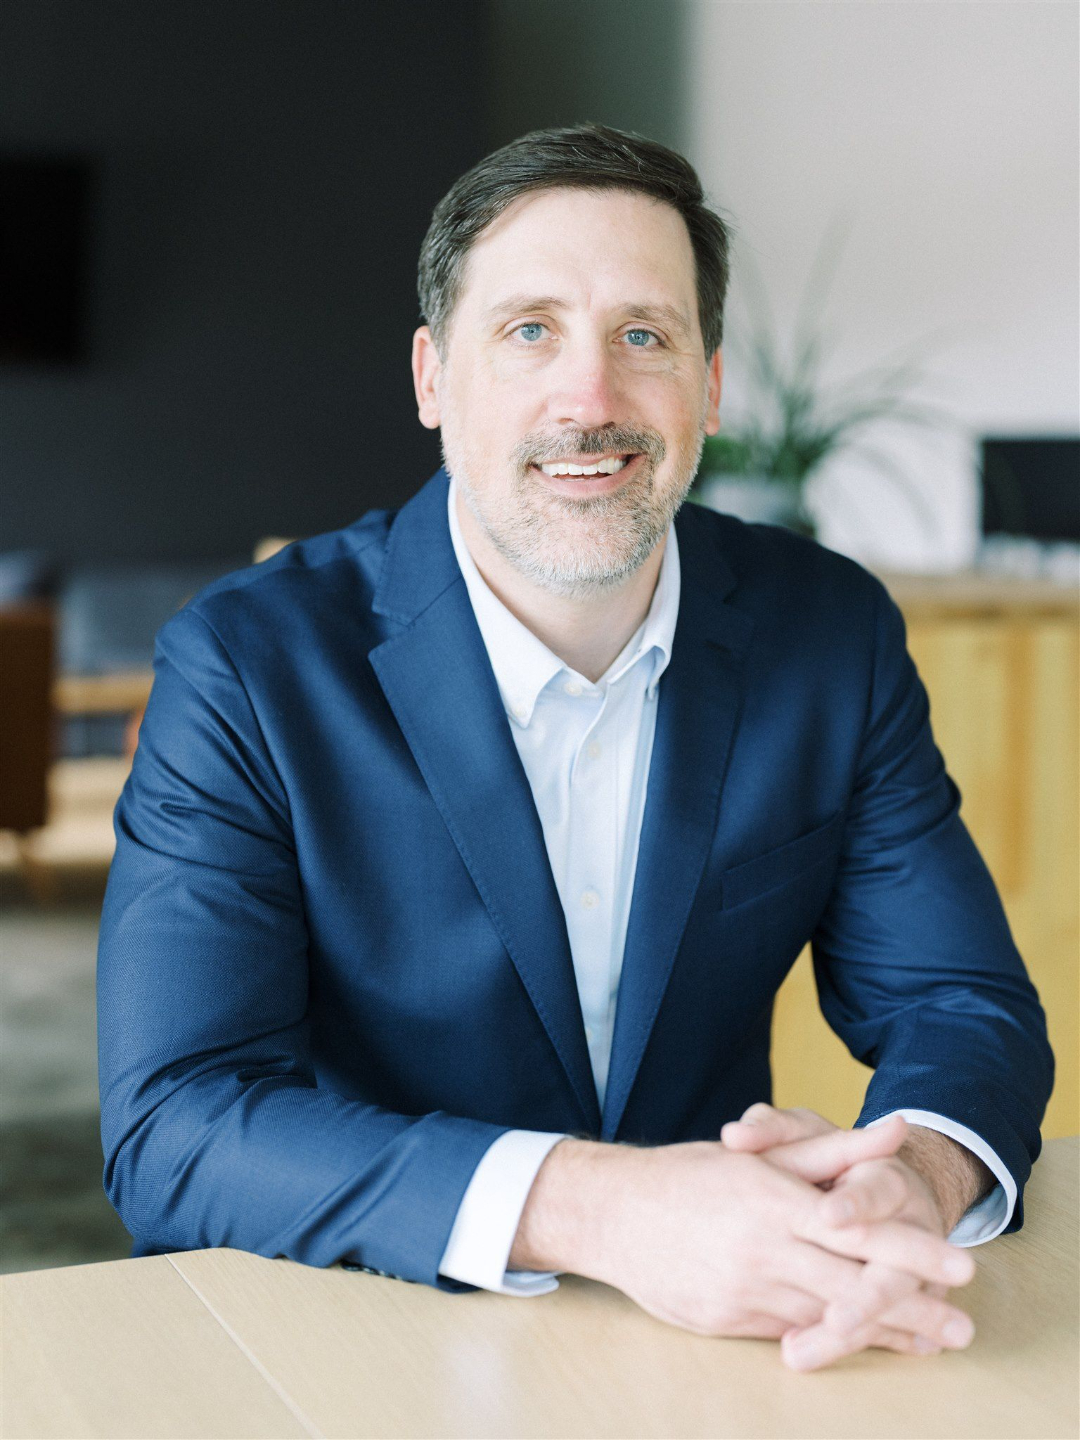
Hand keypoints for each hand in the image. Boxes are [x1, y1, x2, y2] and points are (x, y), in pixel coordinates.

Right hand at [584, 1121, 971, 1356]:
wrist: (613, 1214)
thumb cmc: (690, 1175)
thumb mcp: (760, 1154)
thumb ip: (833, 1147)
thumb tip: (896, 1128)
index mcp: (773, 1202)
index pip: (858, 1231)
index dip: (913, 1252)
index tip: (961, 1266)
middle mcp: (763, 1251)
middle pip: (852, 1287)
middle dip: (913, 1309)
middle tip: (963, 1327)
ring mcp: (745, 1293)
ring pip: (826, 1318)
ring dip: (881, 1332)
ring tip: (928, 1342)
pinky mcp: (728, 1322)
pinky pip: (791, 1334)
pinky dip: (832, 1339)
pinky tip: (861, 1342)